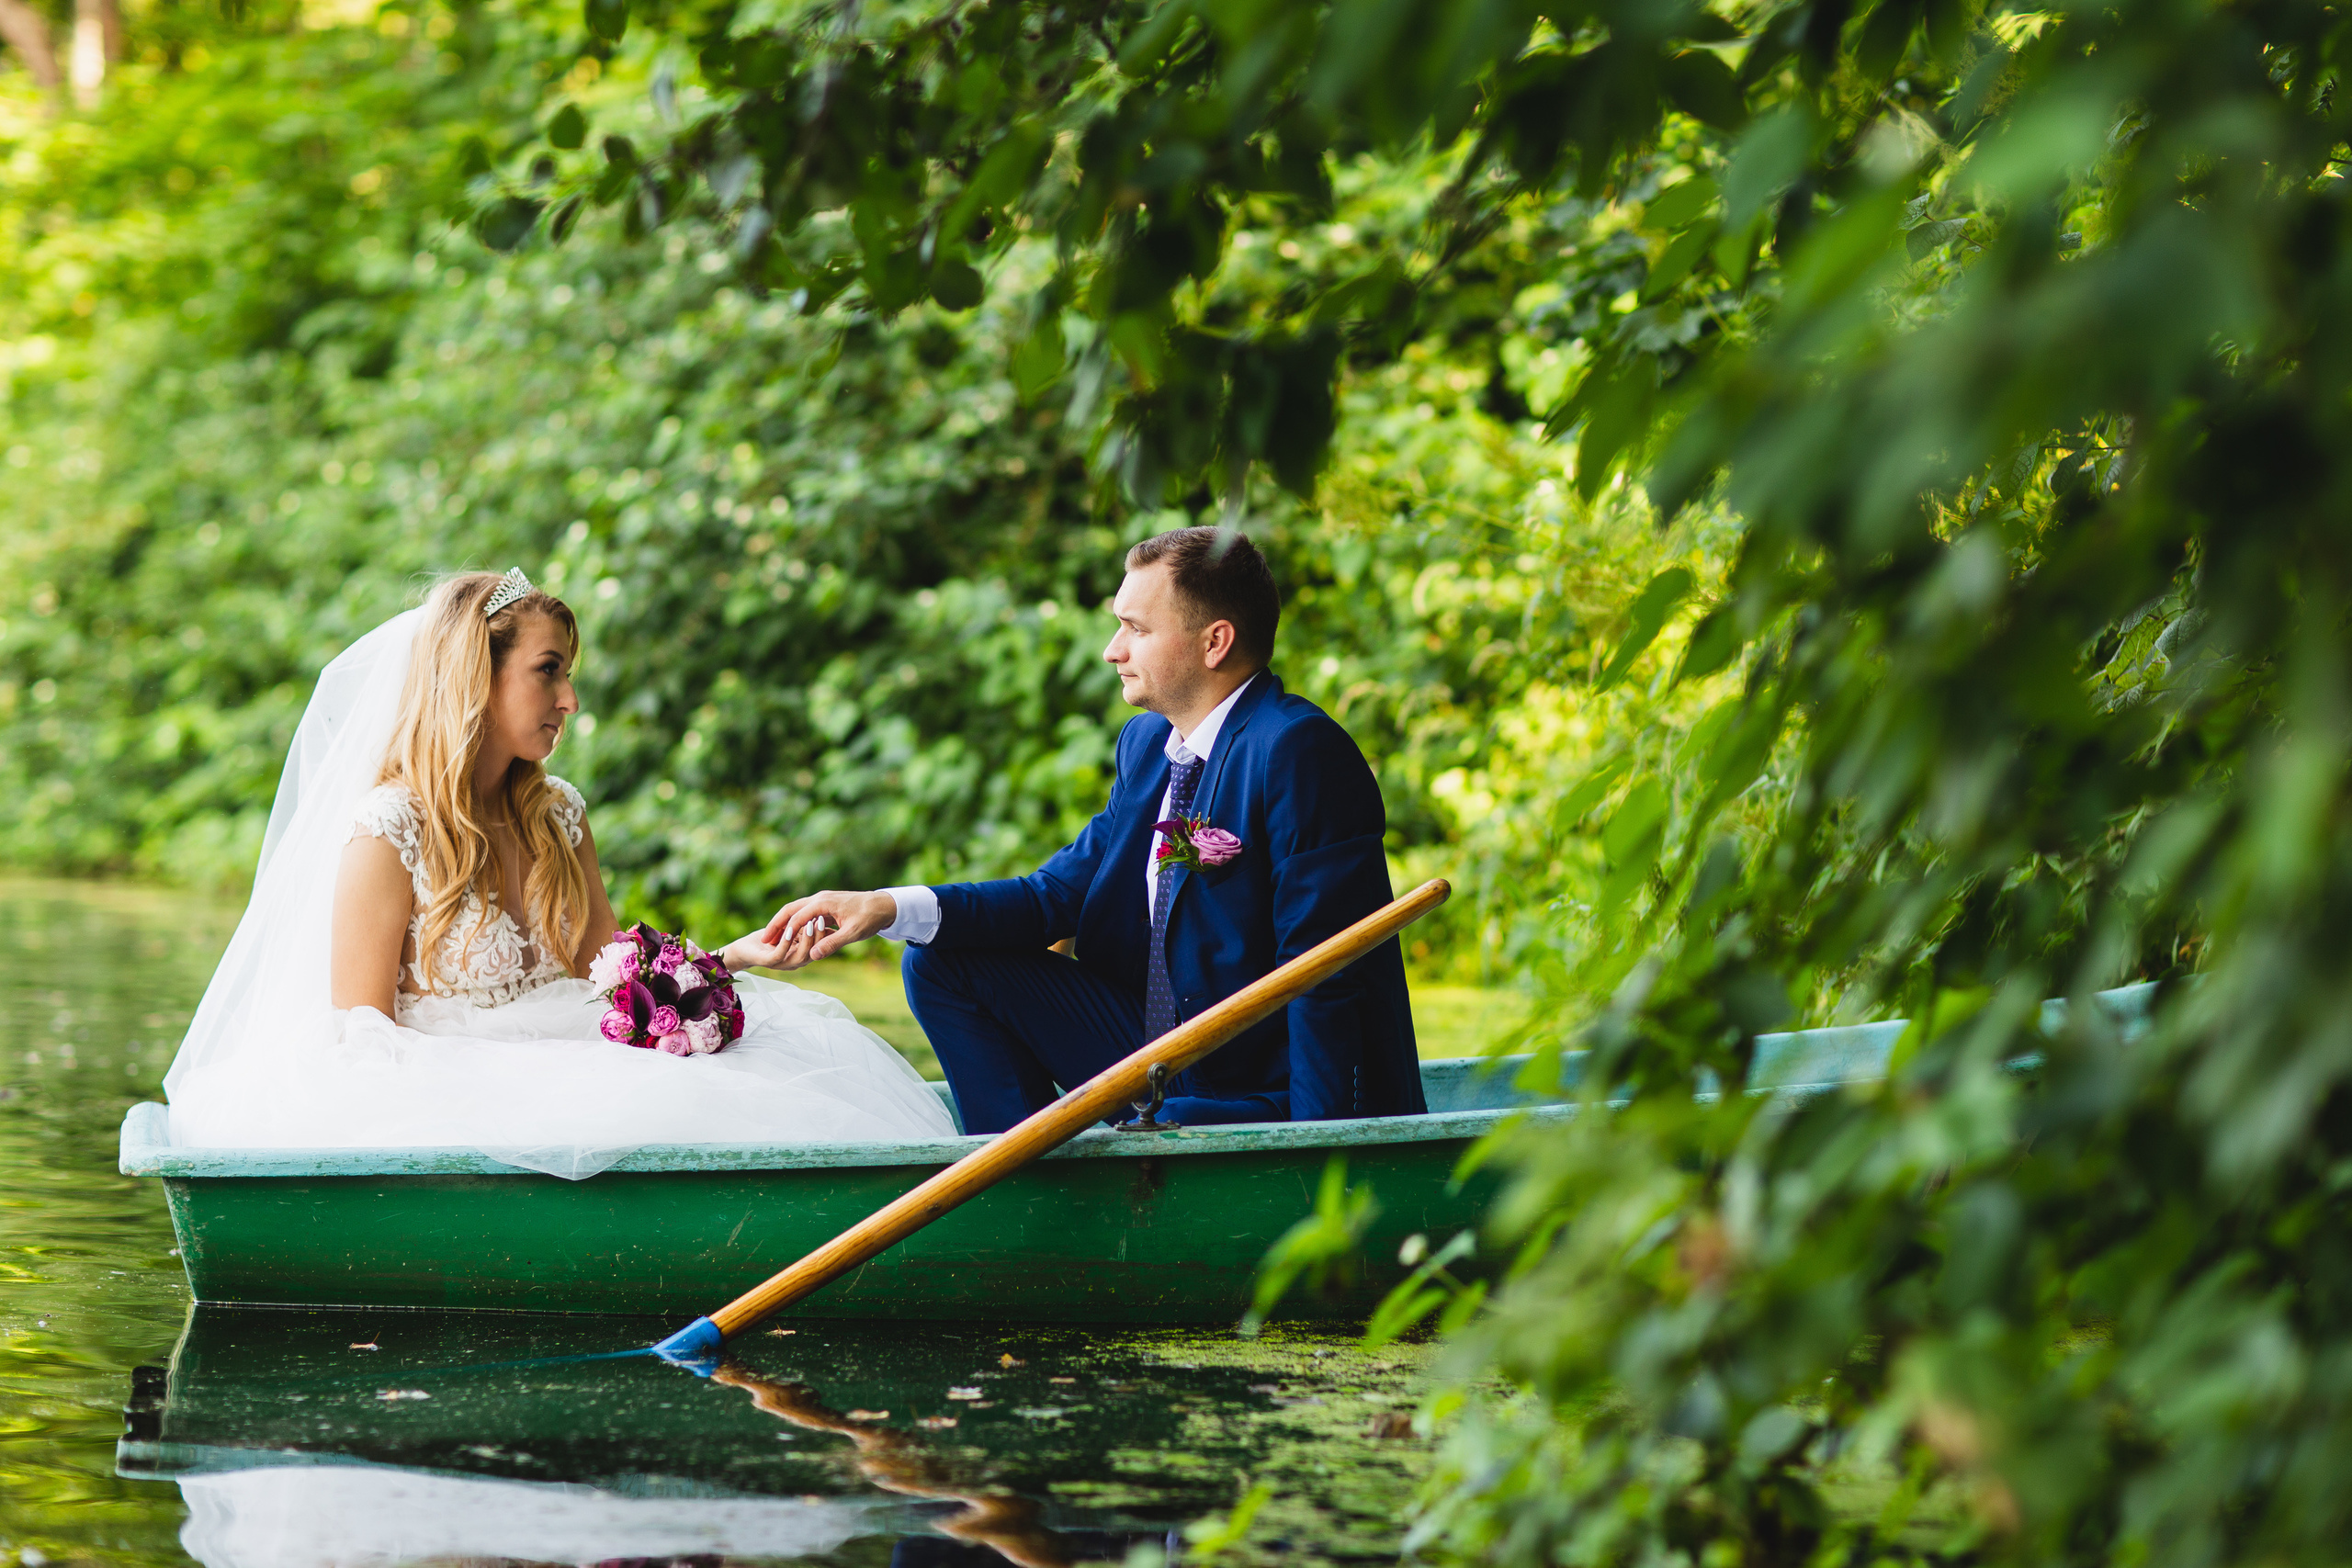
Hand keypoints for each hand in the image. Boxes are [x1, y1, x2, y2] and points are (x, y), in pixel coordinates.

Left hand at [720, 918, 823, 972]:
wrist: (743, 949)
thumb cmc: (767, 939)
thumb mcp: (790, 930)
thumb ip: (803, 927)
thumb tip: (823, 915)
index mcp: (802, 953)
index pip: (819, 947)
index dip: (826, 934)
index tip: (831, 919)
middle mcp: (795, 961)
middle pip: (813, 952)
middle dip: (820, 936)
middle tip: (824, 919)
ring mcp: (782, 963)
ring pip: (800, 956)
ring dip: (807, 939)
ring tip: (811, 924)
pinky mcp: (768, 962)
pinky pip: (780, 954)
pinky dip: (786, 942)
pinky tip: (790, 930)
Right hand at [759, 889, 896, 962]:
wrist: (886, 905)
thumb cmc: (870, 917)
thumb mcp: (853, 933)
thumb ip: (832, 944)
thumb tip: (812, 956)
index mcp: (823, 903)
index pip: (796, 916)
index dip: (781, 930)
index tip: (769, 944)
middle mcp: (820, 898)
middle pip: (791, 909)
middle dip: (776, 924)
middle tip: (763, 940)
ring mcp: (823, 901)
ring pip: (797, 910)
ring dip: (785, 923)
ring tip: (773, 938)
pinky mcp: (827, 905)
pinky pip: (806, 913)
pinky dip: (797, 923)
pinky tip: (792, 935)